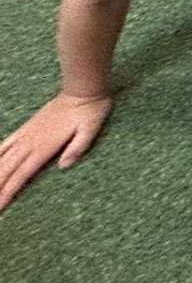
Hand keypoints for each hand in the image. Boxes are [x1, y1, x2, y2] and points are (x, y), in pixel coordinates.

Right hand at [0, 93, 111, 210]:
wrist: (82, 89)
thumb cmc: (90, 111)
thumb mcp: (91, 129)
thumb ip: (77, 147)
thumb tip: (63, 166)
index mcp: (45, 146)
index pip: (21, 175)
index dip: (8, 192)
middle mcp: (31, 142)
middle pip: (7, 170)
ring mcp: (27, 134)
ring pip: (2, 157)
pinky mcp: (27, 127)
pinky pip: (6, 143)